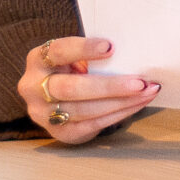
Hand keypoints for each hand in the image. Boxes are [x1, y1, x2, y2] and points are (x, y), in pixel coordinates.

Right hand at [20, 37, 156, 142]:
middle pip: (70, 88)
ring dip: (120, 102)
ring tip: (147, 92)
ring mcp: (42, 113)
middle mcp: (33, 87)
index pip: (58, 51)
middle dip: (109, 86)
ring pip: (83, 110)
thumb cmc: (73, 70)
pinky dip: (118, 114)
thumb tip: (134, 55)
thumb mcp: (75, 57)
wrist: (56, 99)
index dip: (83, 48)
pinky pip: (91, 125)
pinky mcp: (58, 132)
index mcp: (38, 60)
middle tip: (139, 82)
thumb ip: (94, 55)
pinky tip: (137, 104)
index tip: (111, 47)